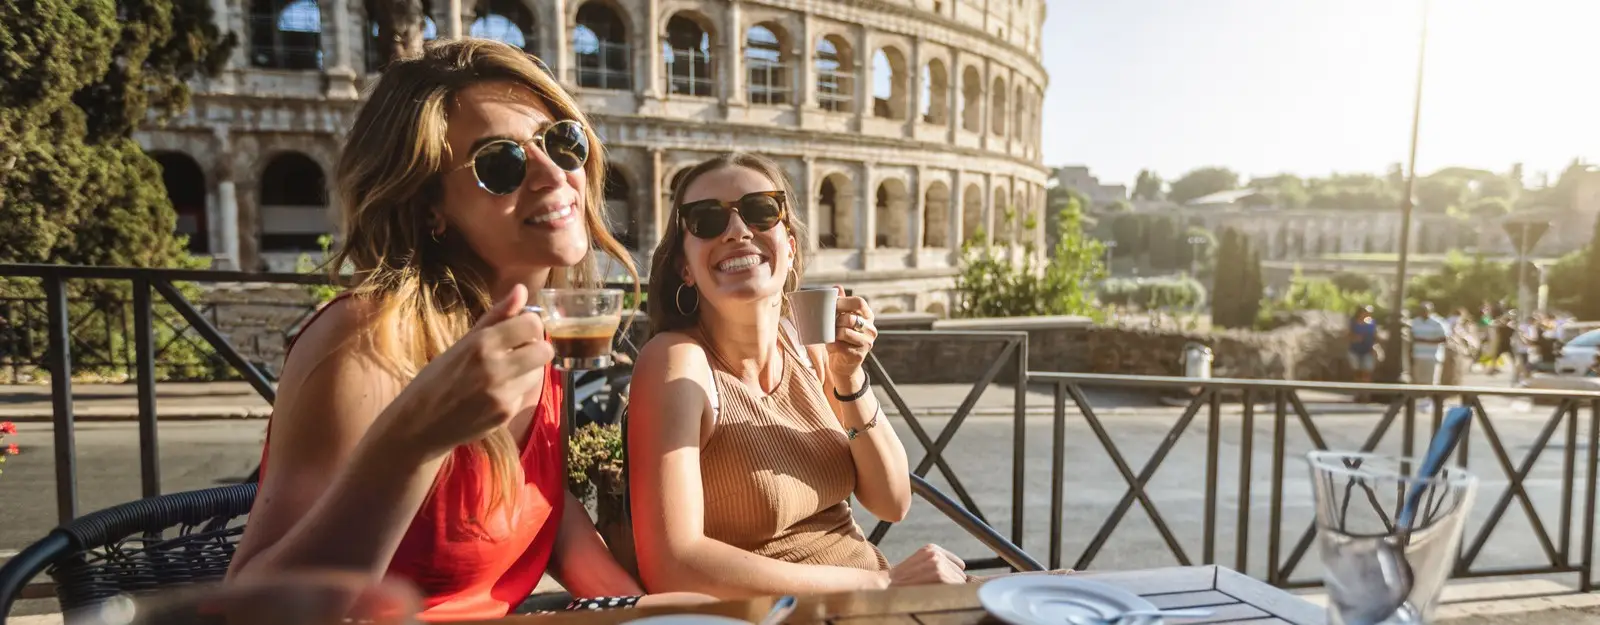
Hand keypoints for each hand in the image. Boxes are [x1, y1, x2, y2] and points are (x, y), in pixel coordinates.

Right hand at [373, 284, 554, 459]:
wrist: (418, 423)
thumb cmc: (437, 377)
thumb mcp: (463, 342)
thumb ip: (496, 316)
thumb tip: (522, 290)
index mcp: (483, 343)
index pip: (533, 324)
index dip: (530, 326)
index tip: (519, 331)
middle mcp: (496, 367)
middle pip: (545, 350)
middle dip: (536, 349)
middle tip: (518, 352)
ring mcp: (503, 393)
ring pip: (538, 373)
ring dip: (527, 371)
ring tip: (503, 374)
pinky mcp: (505, 414)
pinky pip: (524, 394)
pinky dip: (514, 392)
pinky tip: (493, 394)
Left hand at [826, 286, 876, 384]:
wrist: (842, 365)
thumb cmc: (841, 339)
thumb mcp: (841, 320)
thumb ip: (841, 304)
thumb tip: (837, 286)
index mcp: (868, 316)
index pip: (859, 302)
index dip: (843, 302)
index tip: (831, 305)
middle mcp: (871, 328)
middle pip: (850, 318)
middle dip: (836, 320)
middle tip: (828, 324)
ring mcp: (867, 342)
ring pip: (844, 331)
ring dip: (833, 333)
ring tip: (831, 336)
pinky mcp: (859, 355)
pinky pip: (841, 345)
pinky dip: (832, 345)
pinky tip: (832, 347)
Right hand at [887, 544, 966, 586]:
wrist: (887, 586)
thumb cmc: (903, 580)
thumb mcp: (920, 563)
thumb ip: (938, 564)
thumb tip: (963, 576)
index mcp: (932, 549)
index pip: (958, 564)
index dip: (952, 575)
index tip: (943, 584)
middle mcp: (937, 555)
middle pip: (960, 574)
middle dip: (952, 582)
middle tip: (935, 589)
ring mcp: (939, 565)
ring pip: (960, 582)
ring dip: (951, 589)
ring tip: (933, 592)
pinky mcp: (940, 577)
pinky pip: (957, 588)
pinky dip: (951, 594)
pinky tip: (936, 595)